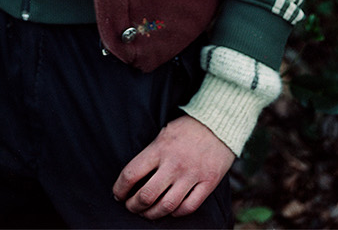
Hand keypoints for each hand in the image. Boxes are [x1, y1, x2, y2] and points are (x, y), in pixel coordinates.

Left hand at [112, 115, 235, 219]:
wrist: (219, 123)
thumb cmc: (187, 128)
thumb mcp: (163, 134)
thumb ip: (150, 154)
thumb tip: (133, 178)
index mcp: (159, 149)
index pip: (131, 174)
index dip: (120, 189)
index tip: (118, 195)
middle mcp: (174, 164)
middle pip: (146, 195)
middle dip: (133, 206)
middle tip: (130, 206)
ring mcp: (192, 175)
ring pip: (166, 206)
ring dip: (152, 214)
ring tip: (147, 213)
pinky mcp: (208, 183)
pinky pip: (189, 207)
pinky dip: (176, 213)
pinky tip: (170, 210)